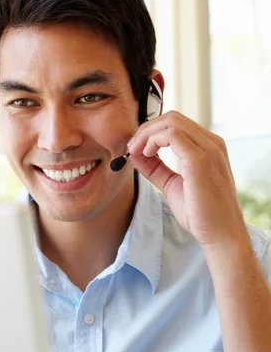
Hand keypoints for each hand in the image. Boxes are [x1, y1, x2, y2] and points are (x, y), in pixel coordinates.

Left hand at [127, 111, 247, 249]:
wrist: (220, 234)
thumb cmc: (201, 214)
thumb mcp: (172, 185)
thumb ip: (156, 168)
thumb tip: (136, 154)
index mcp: (209, 147)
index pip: (176, 124)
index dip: (151, 131)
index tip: (134, 147)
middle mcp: (212, 143)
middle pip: (172, 118)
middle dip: (146, 129)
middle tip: (131, 146)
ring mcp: (208, 149)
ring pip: (171, 122)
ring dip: (146, 134)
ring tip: (135, 150)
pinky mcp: (200, 159)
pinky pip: (171, 135)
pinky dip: (152, 140)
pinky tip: (145, 154)